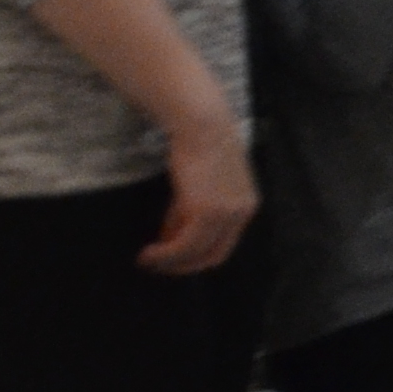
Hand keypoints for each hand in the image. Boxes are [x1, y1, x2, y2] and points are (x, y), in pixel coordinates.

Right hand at [139, 116, 256, 275]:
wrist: (201, 124)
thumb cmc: (197, 146)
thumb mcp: (198, 185)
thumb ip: (189, 211)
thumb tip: (170, 236)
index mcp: (245, 206)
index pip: (223, 244)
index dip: (197, 255)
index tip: (171, 256)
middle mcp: (242, 214)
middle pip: (213, 256)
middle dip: (184, 265)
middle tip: (157, 266)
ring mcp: (227, 214)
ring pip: (196, 253)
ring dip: (169, 262)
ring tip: (147, 260)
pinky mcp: (208, 212)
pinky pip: (185, 245)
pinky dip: (166, 254)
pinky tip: (149, 253)